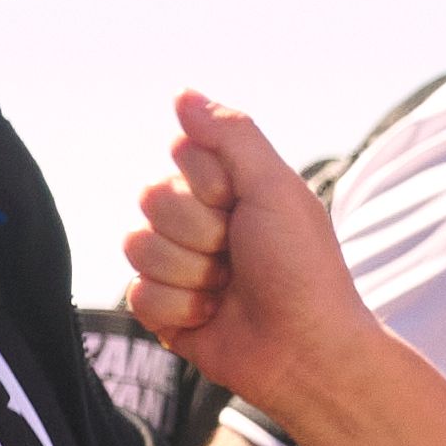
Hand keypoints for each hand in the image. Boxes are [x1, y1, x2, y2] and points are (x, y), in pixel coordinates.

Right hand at [123, 96, 384, 413]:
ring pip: (138, 246)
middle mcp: (200, 222)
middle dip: (199, 231)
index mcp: (229, 188)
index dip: (208, 181)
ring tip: (229, 290)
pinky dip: (179, 308)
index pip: (179, 152)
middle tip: (239, 256)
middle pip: (151, 198)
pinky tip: (213, 317)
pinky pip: (137, 293)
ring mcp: (179, 266)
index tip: (245, 206)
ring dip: (190, 273)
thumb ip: (232, 136)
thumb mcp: (276, 189)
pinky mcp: (165, 310)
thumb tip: (182, 92)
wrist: (308, 353)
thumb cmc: (304, 270)